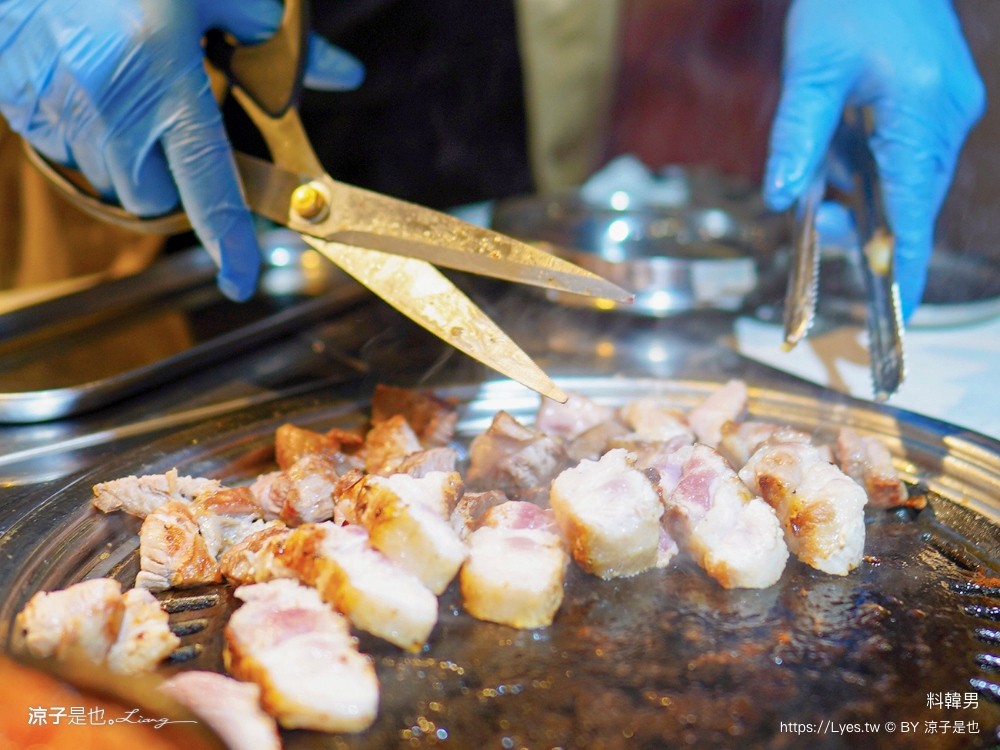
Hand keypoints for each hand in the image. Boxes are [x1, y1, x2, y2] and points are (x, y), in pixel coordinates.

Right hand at [0, 0, 362, 300]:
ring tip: (134, 96)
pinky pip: (59, 147)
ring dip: (129, 158)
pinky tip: (94, 86)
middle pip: (152, 198)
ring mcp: (54, 104)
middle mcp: (108, 104)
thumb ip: (281, 42)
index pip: (208, 187)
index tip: (239, 280)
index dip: (229, 243)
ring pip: (107, 178)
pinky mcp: (16, 97)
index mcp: (165, 77)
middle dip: (174, 180)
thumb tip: (346, 75)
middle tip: (180, 129)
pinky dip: (83, 134)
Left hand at [764, 0, 984, 319]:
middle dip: (865, 220)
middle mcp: (947, 116)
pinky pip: (908, 153)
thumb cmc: (844, 3)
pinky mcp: (940, 100)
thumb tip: (783, 201)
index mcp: (921, 111)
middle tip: (821, 219)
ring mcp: (949, 108)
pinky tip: (847, 146)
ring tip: (827, 170)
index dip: (901, 261)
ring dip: (865, 189)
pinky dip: (874, 165)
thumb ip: (797, 137)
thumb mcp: (811, 70)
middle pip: (910, 200)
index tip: (897, 309)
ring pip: (907, 179)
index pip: (911, 209)